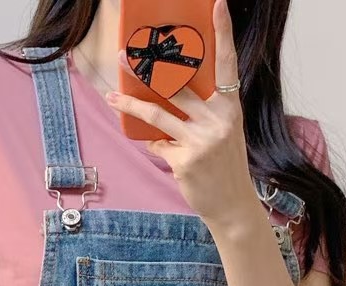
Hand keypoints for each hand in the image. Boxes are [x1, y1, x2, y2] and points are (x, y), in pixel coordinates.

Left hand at [104, 0, 257, 228]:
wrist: (232, 206)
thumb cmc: (225, 167)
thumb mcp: (222, 133)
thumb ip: (201, 113)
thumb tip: (165, 98)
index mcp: (230, 106)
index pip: (227, 63)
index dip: (223, 33)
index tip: (217, 5)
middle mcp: (218, 119)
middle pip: (176, 84)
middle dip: (147, 69)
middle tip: (124, 56)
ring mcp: (201, 140)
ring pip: (158, 113)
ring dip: (131, 104)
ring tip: (113, 97)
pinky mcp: (185, 160)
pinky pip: (159, 145)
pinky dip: (157, 148)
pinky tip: (166, 154)